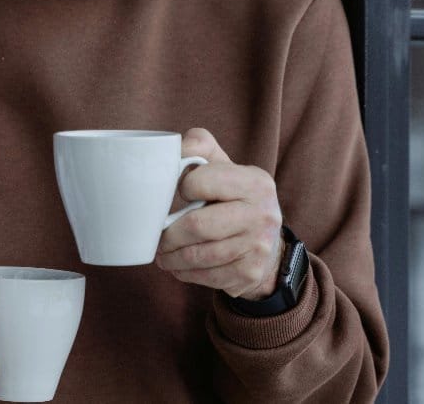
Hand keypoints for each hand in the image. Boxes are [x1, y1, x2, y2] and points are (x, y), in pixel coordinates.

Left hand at [156, 128, 283, 299]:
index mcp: (255, 182)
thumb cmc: (232, 197)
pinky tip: (179, 266)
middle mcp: (263, 214)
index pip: (201, 182)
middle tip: (157, 236)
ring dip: (171, 257)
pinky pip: (207, 276)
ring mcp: (259, 247)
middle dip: (168, 234)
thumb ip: (198, 147)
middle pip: (197, 226)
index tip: (178, 192)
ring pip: (198, 255)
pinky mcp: (250, 273)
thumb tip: (170, 150)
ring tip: (162, 253)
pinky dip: (185, 273)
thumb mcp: (223, 166)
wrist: (266, 241)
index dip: (182, 187)